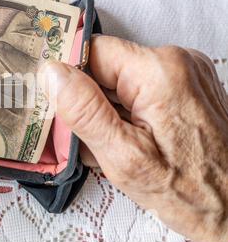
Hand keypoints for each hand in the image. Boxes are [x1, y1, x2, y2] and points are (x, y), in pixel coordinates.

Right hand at [41, 35, 227, 241]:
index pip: (91, 50)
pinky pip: (139, 86)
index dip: (70, 77)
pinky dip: (125, 109)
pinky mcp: (185, 85)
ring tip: (113, 141)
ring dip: (107, 107)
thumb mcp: (124, 157)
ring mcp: (184, 72)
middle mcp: (176, 62)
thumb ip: (85, 111)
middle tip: (90, 135)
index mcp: (159, 72)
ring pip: (120, 77)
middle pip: (106, 64)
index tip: (60, 105)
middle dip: (89, 99)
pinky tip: (129, 136)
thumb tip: (53, 74)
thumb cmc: (187, 190)